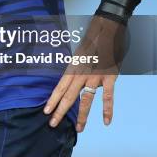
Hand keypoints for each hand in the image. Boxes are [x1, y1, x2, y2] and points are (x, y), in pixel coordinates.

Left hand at [44, 15, 126, 131]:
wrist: (107, 27)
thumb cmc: (94, 40)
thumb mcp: (80, 53)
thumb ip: (78, 68)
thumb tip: (77, 81)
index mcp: (73, 67)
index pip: (60, 87)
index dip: (53, 100)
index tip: (46, 111)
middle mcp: (81, 73)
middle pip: (69, 96)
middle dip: (60, 111)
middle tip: (53, 124)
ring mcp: (95, 76)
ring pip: (86, 99)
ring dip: (81, 115)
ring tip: (79, 129)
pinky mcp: (109, 76)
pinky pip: (108, 96)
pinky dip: (107, 109)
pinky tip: (105, 122)